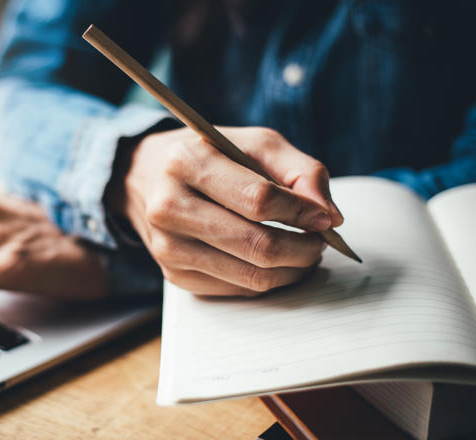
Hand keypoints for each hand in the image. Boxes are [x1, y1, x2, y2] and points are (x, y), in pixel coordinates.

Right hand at [107, 127, 343, 295]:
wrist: (146, 177)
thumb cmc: (209, 156)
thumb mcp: (254, 144)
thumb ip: (300, 170)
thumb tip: (328, 216)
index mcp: (186, 163)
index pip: (258, 200)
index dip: (302, 212)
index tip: (325, 218)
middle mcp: (168, 207)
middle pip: (257, 245)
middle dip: (303, 248)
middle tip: (320, 242)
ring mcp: (167, 247)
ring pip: (251, 276)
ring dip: (291, 269)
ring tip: (303, 251)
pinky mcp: (173, 276)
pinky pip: (238, 290)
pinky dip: (267, 280)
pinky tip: (274, 262)